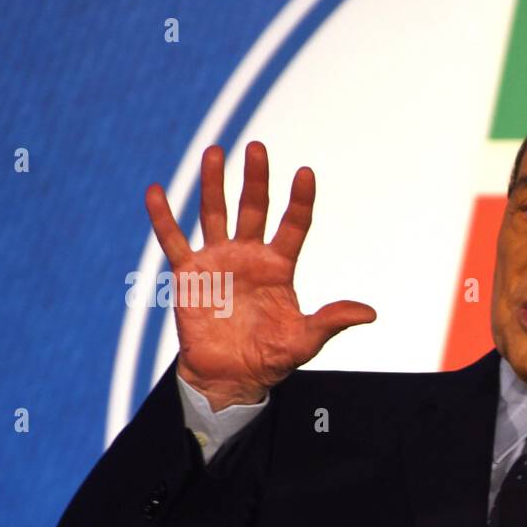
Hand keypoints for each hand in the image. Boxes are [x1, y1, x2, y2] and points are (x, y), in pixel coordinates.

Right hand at [145, 140, 375, 410]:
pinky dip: (163, 217)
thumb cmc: (271, 358)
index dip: (300, 201)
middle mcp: (249, 256)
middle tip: (257, 148)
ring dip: (214, 184)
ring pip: (215, 213)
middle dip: (256, 179)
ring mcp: (218, 260)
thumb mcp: (306, 340)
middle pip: (254, 208)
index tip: (306, 173)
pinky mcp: (190, 273)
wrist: (231, 377)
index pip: (293, 225)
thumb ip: (332, 321)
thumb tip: (370, 313)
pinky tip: (156, 191)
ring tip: (215, 151)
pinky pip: (173, 240)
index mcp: (279, 267)